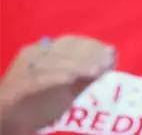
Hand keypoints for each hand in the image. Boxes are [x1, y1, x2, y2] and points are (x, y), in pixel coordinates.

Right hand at [0, 36, 114, 133]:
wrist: (9, 119)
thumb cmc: (41, 102)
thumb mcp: (69, 87)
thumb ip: (87, 73)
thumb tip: (112, 55)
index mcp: (44, 50)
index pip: (70, 42)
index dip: (91, 46)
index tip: (111, 52)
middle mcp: (32, 55)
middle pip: (62, 49)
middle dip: (87, 54)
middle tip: (107, 62)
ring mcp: (23, 70)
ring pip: (51, 62)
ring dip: (76, 65)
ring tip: (96, 71)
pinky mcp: (17, 87)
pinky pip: (37, 79)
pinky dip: (54, 77)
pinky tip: (70, 79)